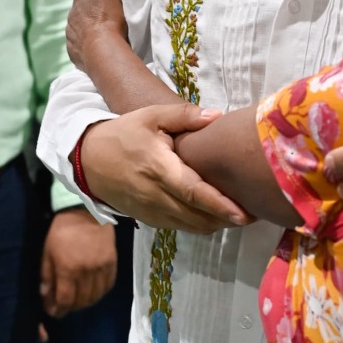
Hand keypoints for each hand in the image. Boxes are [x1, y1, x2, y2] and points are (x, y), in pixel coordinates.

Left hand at [40, 208, 117, 317]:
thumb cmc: (62, 230)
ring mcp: (102, 268)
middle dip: (71, 308)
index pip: (65, 300)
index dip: (59, 310)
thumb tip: (45, 296)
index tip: (54, 312)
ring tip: (78, 301)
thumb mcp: (48, 251)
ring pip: (95, 296)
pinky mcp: (113, 263)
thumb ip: (46, 275)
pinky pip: (107, 286)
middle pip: (81, 301)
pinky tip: (92, 292)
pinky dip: (99, 293)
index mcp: (68, 269)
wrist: (88, 211)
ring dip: (85, 302)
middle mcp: (86, 272)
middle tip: (64, 306)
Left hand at [66, 0, 127, 72]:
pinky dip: (88, 45)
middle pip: (85, 10)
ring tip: (107, 35)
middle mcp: (72, 14)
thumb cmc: (109, 18)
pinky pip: (80, 45)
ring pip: (82, 27)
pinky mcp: (73, 51)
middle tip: (113, 19)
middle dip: (95, 12)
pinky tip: (99, 47)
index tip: (113, 1)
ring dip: (91, 29)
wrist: (103, 50)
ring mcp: (71, 34)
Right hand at [79, 103, 249, 233]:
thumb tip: (216, 116)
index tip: (244, 213)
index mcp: (158, 168)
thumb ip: (184, 115)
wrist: (88, 160)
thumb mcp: (151, 116)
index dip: (220, 205)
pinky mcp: (148, 219)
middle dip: (227, 219)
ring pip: (191, 226)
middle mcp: (155, 195)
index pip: (194, 192)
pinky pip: (180, 227)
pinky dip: (200, 224)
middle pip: (198, 216)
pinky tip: (214, 215)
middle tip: (253, 212)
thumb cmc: (124, 134)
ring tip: (238, 214)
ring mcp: (151, 211)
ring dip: (216, 224)